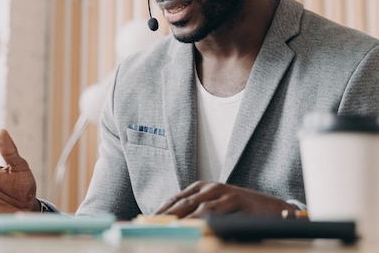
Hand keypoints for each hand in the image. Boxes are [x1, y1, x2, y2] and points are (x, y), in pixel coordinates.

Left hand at [155, 181, 295, 217]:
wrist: (274, 208)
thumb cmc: (241, 210)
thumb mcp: (216, 208)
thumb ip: (197, 213)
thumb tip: (171, 226)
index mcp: (202, 187)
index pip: (175, 199)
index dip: (161, 211)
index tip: (147, 223)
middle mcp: (212, 187)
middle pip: (183, 203)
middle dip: (167, 217)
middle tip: (154, 229)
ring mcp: (226, 194)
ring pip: (200, 208)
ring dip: (184, 221)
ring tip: (171, 231)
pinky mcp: (239, 203)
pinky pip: (220, 215)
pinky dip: (208, 223)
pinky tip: (199, 231)